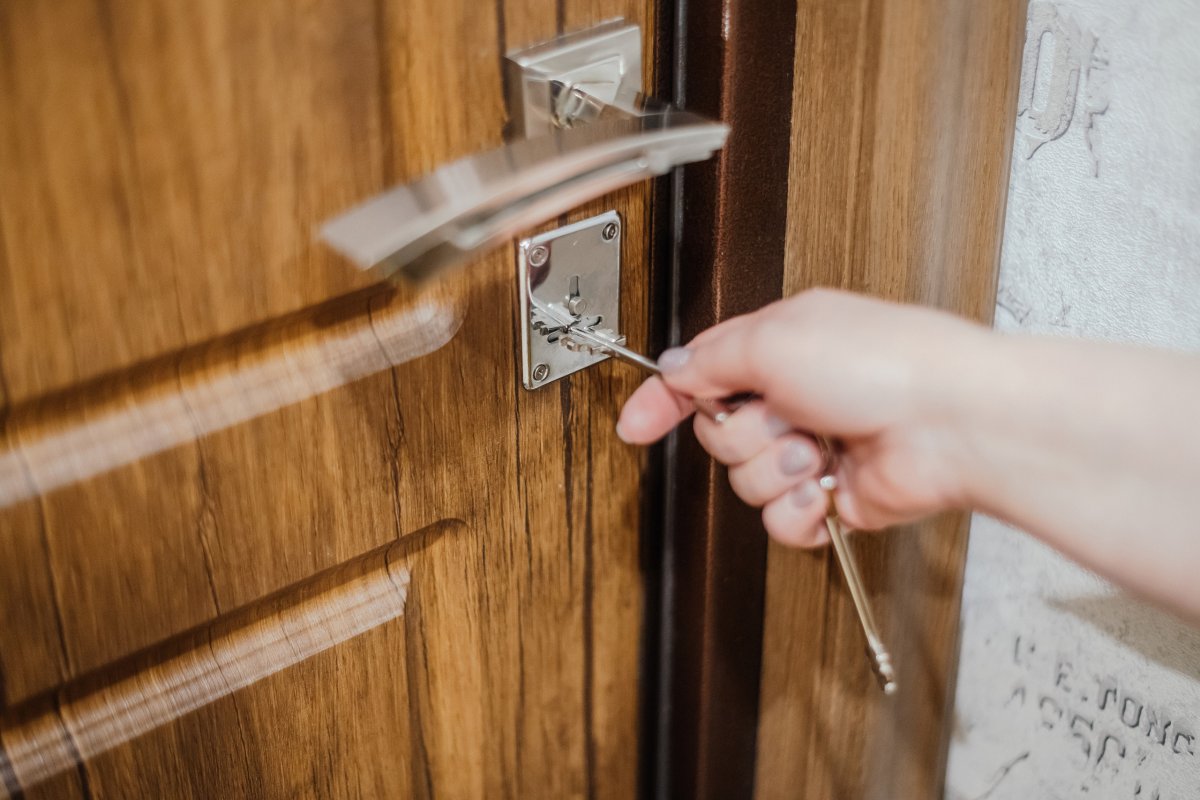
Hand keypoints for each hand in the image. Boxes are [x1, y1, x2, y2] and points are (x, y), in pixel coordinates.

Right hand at [616, 289, 992, 545]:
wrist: (953, 422)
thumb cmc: (887, 362)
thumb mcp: (775, 337)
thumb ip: (710, 358)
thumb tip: (674, 370)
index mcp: (779, 349)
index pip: (701, 376)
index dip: (664, 400)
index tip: (635, 424)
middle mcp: (795, 398)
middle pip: (718, 435)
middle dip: (744, 433)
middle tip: (783, 417)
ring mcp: (814, 450)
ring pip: (746, 482)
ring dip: (776, 470)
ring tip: (818, 451)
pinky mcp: (832, 498)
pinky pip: (780, 522)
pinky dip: (797, 512)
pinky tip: (820, 492)